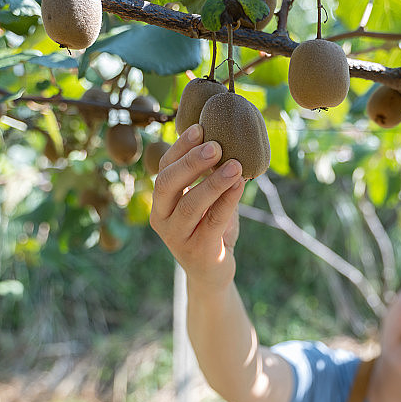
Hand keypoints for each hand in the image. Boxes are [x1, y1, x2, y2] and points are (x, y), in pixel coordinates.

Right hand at [150, 124, 244, 289]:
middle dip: (191, 162)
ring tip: (235, 165)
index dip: (180, 148)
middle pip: (168, 184)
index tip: (200, 128)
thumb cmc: (209, 230)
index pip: (164, 169)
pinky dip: (227, 201)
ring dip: (214, 182)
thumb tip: (228, 139)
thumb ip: (208, 177)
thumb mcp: (205, 201)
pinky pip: (212, 222)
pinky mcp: (198, 252)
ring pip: (191, 204)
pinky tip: (240, 185)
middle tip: (215, 145)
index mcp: (160, 202)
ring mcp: (177, 237)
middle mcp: (162, 218)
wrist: (212, 273)